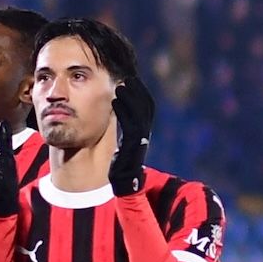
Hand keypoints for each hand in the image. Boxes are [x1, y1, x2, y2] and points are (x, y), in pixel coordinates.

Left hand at [110, 79, 155, 195]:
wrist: (125, 184)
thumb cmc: (123, 164)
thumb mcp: (127, 143)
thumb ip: (127, 128)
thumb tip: (122, 112)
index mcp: (144, 133)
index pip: (148, 108)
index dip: (142, 93)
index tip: (132, 80)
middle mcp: (145, 135)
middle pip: (146, 108)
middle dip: (138, 92)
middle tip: (128, 78)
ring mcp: (140, 141)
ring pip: (139, 114)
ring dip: (130, 98)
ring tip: (120, 85)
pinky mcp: (132, 147)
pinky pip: (130, 125)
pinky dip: (123, 112)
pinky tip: (114, 101)